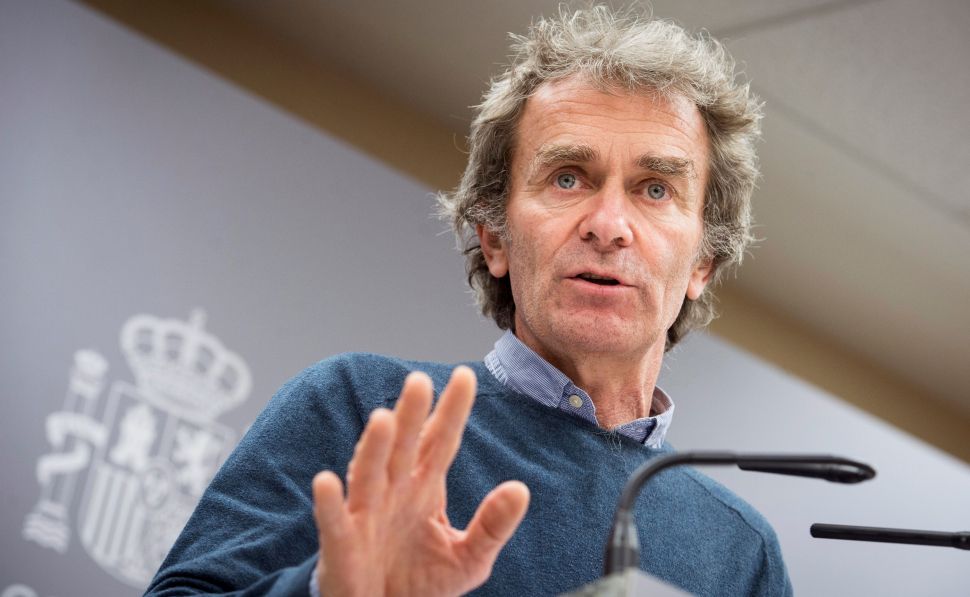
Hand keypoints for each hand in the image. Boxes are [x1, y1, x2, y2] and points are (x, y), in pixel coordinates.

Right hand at [312, 366, 530, 596]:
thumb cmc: (421, 583)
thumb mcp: (469, 556)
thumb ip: (493, 524)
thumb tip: (521, 489)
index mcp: (426, 488)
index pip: (442, 441)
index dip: (452, 409)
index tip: (465, 376)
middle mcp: (395, 491)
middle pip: (405, 446)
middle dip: (411, 415)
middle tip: (419, 382)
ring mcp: (366, 514)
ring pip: (369, 473)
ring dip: (374, 447)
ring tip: (382, 419)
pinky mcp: (342, 544)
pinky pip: (335, 520)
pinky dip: (330, 502)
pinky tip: (328, 481)